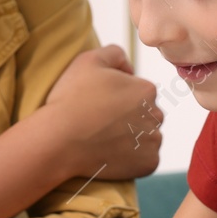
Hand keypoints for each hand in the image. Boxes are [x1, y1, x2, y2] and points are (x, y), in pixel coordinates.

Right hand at [41, 45, 162, 179]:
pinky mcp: (148, 164)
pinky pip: (144, 159)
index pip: (138, 91)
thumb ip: (114, 53)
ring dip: (132, 138)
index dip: (117, 96)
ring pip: (146, 137)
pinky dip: (131, 158)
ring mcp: (153, 142)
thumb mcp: (88, 60)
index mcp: (147, 90)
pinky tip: (110, 153)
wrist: (59, 140)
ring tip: (104, 139)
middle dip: (129, 117)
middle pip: (146, 114)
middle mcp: (156, 115)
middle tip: (100, 122)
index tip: (98, 103)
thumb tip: (129, 67)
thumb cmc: (72, 99)